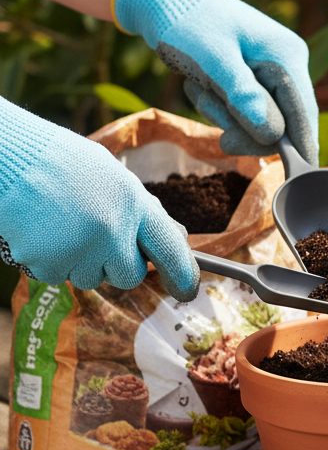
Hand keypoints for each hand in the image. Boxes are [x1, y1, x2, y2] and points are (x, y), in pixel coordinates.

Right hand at [0, 98, 199, 300]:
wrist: (7, 158)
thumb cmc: (63, 165)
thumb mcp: (115, 178)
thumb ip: (142, 211)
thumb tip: (176, 240)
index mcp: (133, 203)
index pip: (171, 249)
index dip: (183, 275)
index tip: (188, 291)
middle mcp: (111, 229)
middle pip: (130, 276)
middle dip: (118, 265)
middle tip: (96, 237)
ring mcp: (79, 248)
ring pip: (92, 279)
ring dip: (82, 263)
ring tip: (63, 226)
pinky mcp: (47, 262)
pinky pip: (59, 277)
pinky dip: (52, 261)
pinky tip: (42, 231)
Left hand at [114, 0, 318, 163]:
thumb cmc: (186, 21)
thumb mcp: (212, 58)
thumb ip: (243, 95)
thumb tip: (272, 134)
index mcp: (287, 55)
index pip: (303, 112)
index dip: (302, 146)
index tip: (303, 177)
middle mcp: (287, 64)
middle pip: (283, 122)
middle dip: (248, 129)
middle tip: (223, 140)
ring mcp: (270, 72)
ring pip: (260, 119)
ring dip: (227, 115)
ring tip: (202, 88)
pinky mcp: (253, 78)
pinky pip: (244, 110)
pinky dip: (220, 106)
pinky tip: (202, 84)